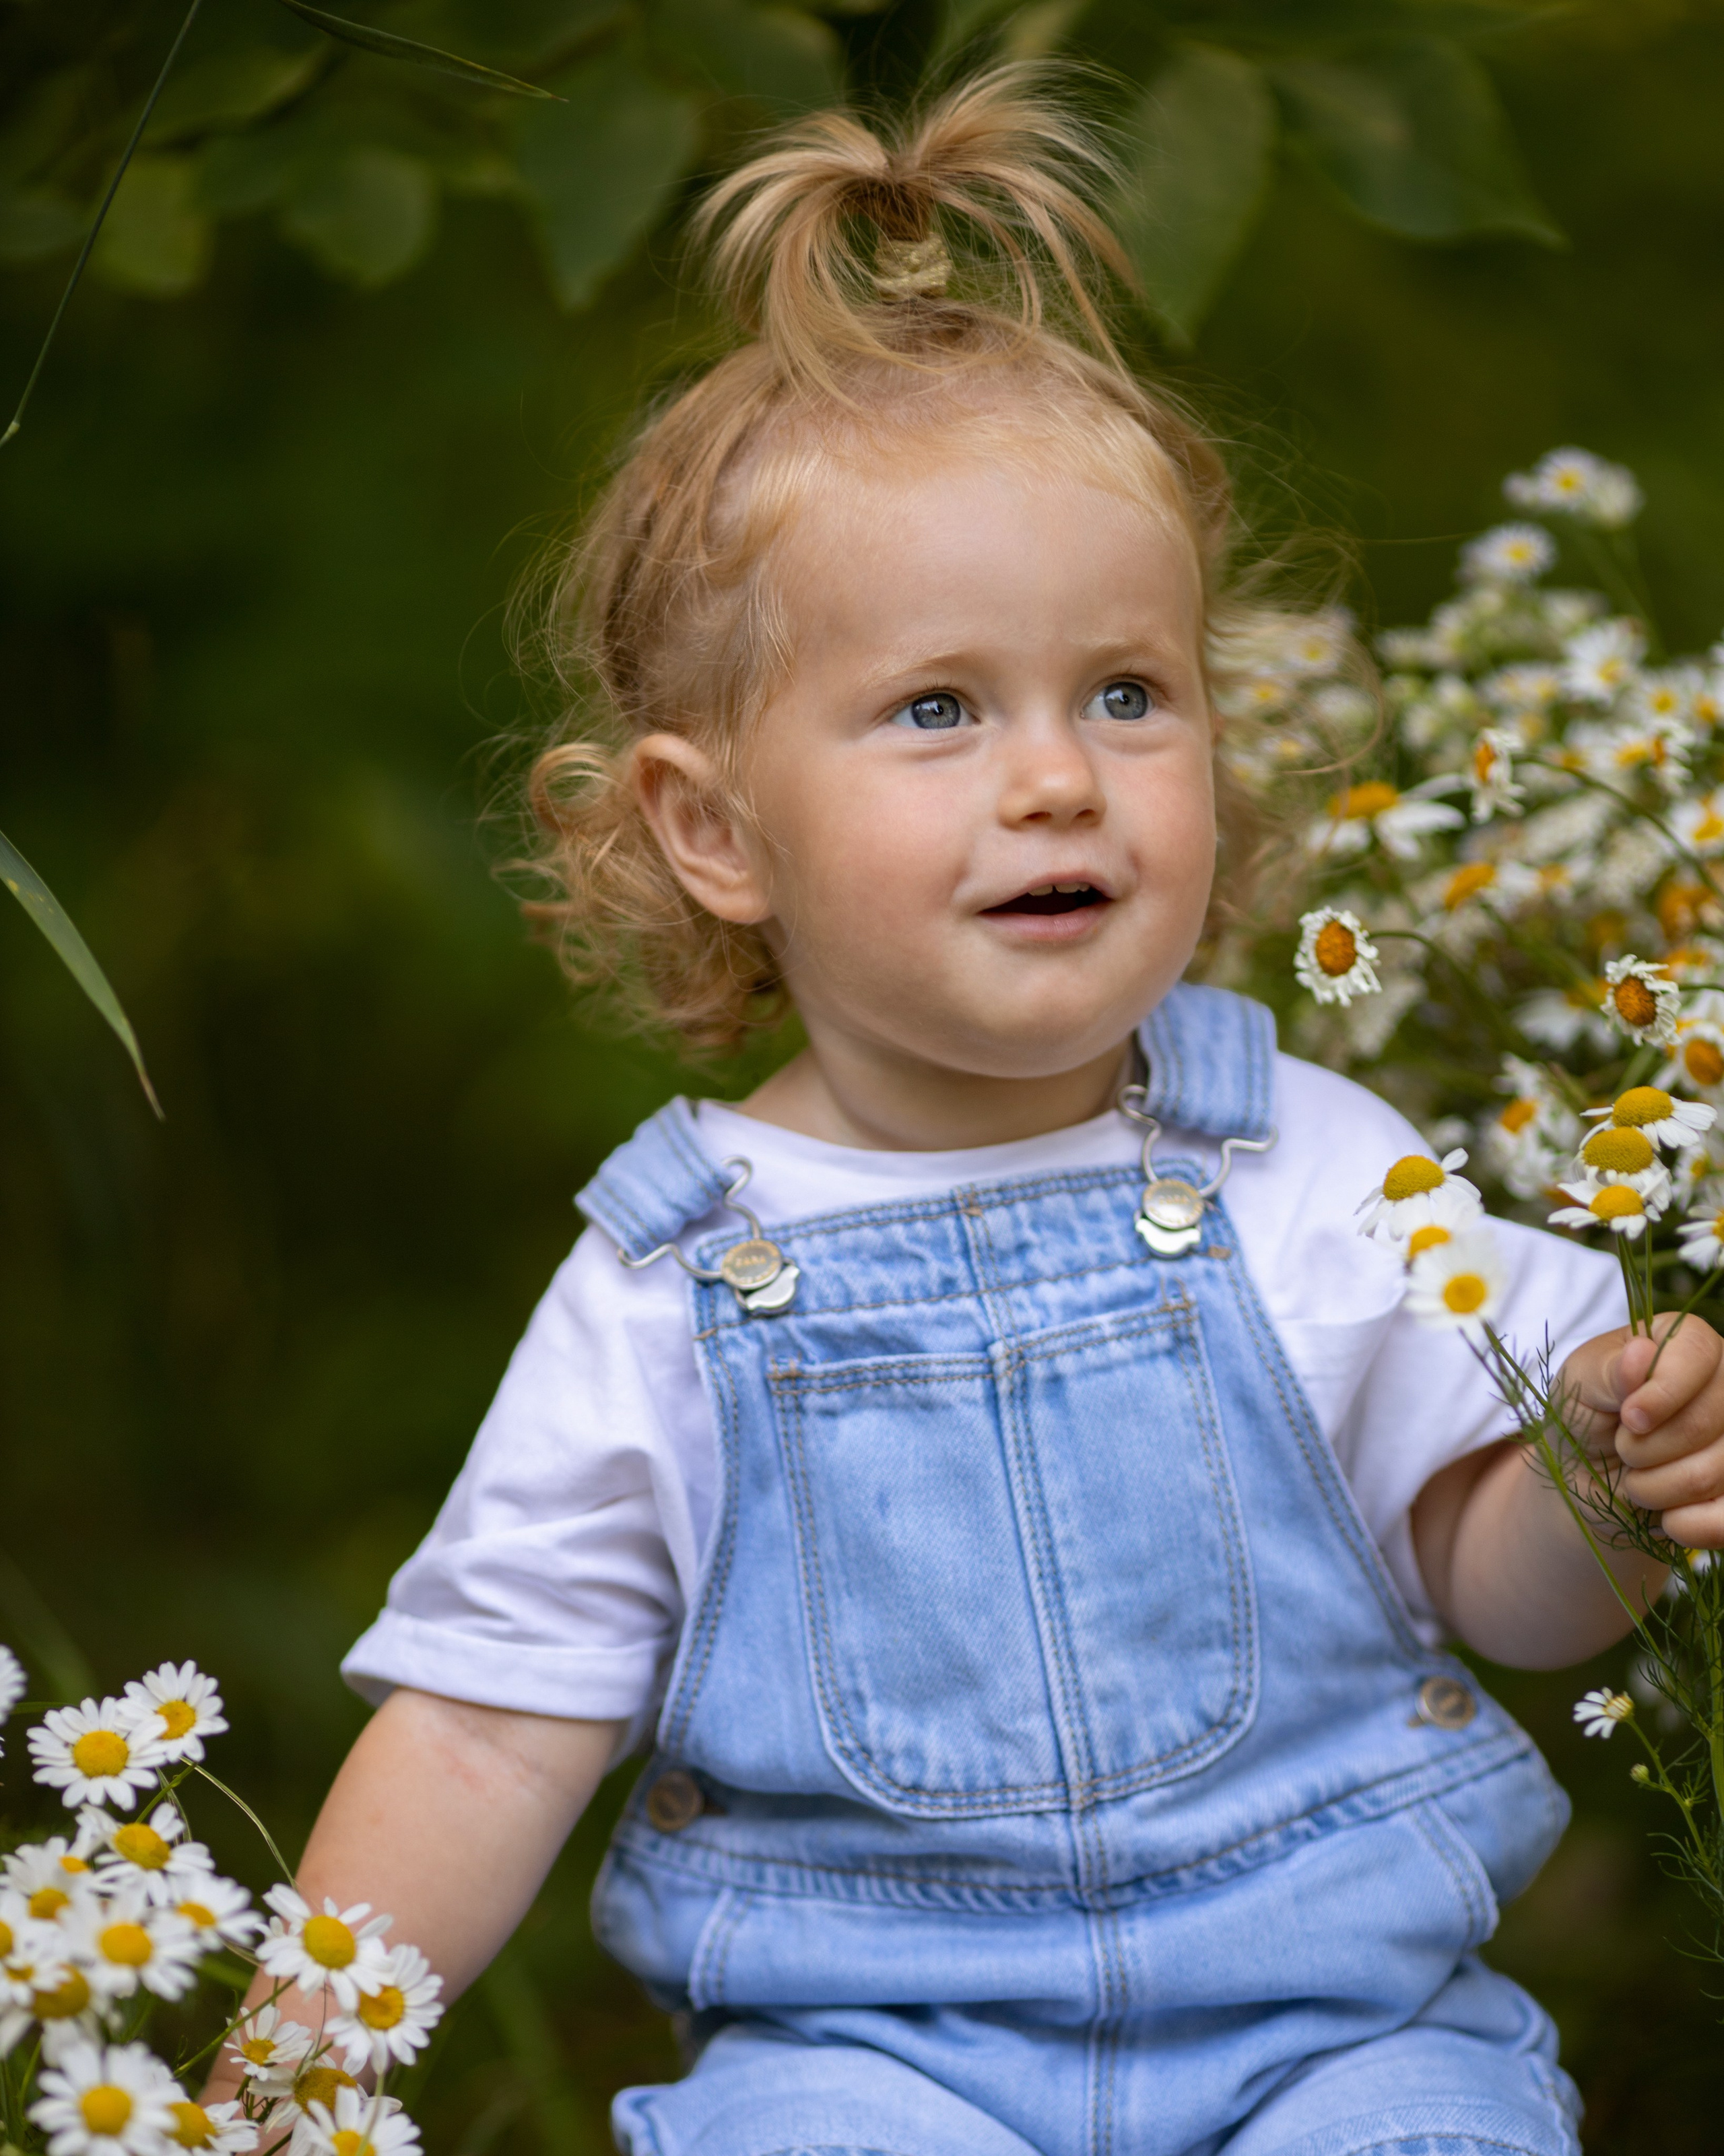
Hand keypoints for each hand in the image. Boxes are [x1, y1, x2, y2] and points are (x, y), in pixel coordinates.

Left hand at [1561, 1314, 1723, 1546]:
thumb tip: (1641, 1353)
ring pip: (1715, 1472)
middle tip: (1622, 1449)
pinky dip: (1687, 1525)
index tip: (1628, 1418)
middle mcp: (1723, 1385)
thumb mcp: (1578, 1385)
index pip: (1700, 1353)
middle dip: (1646, 1448)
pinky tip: (1665, 1518)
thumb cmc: (1584, 1418)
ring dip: (1655, 1488)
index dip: (1664, 1391)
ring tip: (1634, 1478)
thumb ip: (1607, 1370)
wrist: (1589, 1481)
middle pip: (1709, 1419)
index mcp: (1686, 1343)